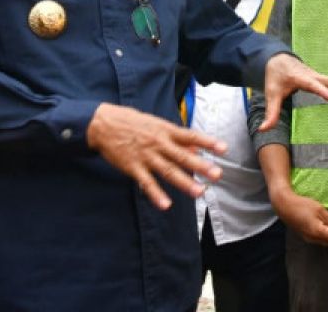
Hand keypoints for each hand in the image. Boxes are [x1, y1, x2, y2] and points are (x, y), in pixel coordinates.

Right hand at [86, 103, 227, 210]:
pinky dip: (156, 194)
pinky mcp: (133, 167)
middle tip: (217, 175)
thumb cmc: (133, 122)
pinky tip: (166, 205)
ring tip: (199, 192)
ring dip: (184, 182)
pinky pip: (146, 183)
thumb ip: (177, 137)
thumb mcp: (156, 124)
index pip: (191, 136)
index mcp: (165, 130)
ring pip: (167, 171)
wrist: (103, 124)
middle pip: (182, 156)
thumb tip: (196, 145)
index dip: (208, 142)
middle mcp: (158, 143)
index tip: (224, 149)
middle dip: (201, 166)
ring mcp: (146, 156)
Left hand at [258, 53, 327, 130]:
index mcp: (300, 78)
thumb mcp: (271, 93)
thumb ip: (270, 113)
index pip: (312, 84)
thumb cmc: (275, 77)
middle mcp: (313, 76)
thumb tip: (262, 129)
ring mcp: (320, 77)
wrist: (279, 60)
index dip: (322, 90)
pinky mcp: (323, 81)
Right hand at [271, 187, 327, 246]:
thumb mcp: (319, 209)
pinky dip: (327, 235)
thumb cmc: (302, 205)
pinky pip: (320, 240)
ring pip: (326, 242)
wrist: (284, 205)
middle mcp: (314, 239)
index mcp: (318, 232)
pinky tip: (327, 226)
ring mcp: (308, 239)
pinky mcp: (305, 236)